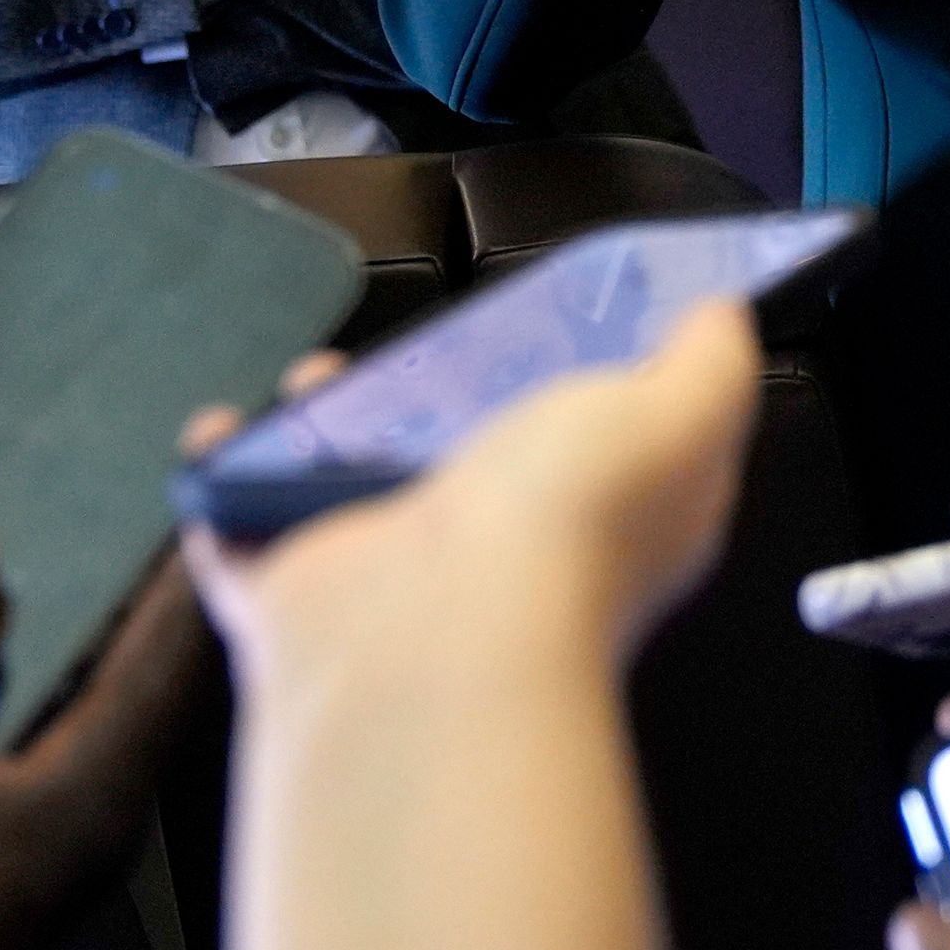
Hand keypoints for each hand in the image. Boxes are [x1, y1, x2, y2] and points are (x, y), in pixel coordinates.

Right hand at [183, 299, 761, 709]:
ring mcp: (387, 577)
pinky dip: (226, 478)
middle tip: (413, 350)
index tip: (542, 323)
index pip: (592, 446)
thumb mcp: (681, 415)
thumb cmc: (565, 523)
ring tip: (317, 380)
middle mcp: (492, 553)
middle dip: (431, 394)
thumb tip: (723, 317)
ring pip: (350, 489)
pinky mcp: (295, 595)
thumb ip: (710, 364)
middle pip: (459, 458)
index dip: (573, 384)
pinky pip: (246, 530)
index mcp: (592, 512)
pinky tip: (228, 432)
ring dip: (323, 424)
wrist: (432, 632)